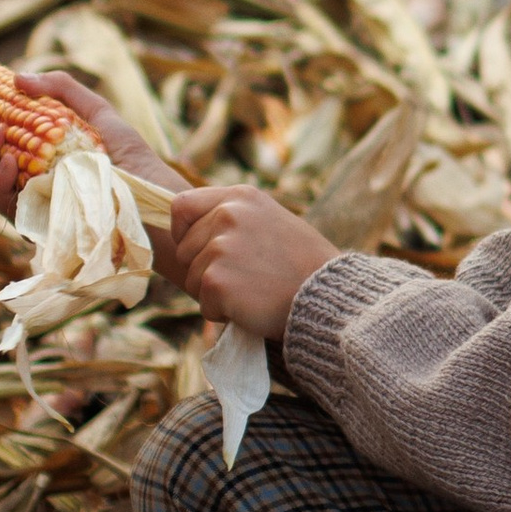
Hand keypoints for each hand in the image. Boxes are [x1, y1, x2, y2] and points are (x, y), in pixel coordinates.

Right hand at [0, 72, 187, 219]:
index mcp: (30, 164)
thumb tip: (17, 76)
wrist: (154, 195)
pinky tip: (9, 162)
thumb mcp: (96, 113)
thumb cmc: (130, 158)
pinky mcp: (39, 224)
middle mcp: (25, 189)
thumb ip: (61, 89)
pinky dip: (0, 182)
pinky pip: (4, 206)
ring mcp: (30, 208)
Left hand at [163, 186, 339, 336]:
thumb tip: (195, 230)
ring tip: (253, 291)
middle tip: (245, 278)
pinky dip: (223, 313)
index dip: (183, 232)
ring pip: (192, 278)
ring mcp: (220, 247)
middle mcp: (227, 215)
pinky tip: (252, 306)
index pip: (181, 206)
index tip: (198, 249)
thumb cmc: (304, 264)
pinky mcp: (216, 280)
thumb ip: (235, 219)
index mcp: (240, 198)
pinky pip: (203, 304)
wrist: (328, 295)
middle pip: (184, 250)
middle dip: (205, 270)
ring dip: (214, 293)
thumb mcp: (271, 221)